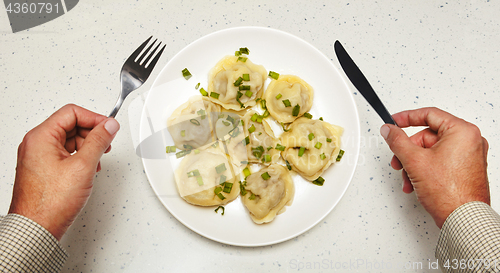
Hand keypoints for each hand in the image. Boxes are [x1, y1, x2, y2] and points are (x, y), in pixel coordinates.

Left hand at [8, 104, 119, 239]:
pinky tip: (88, 169)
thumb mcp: (83, 166)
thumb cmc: (50, 202)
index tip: (109, 127)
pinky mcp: (43, 168)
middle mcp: (36, 144)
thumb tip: (109, 125)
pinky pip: (65, 154)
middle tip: (106, 144)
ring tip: (97, 160)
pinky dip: (79, 158)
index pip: (72, 113)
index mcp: (41, 137)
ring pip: (69, 140)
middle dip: (92, 133)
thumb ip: (98, 141)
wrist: (37, 228)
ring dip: (87, 147)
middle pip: (71, 125)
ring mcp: (39, 156)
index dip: (94, 118)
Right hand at [380, 107, 488, 227]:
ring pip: (431, 151)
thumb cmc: (450, 193)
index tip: (394, 122)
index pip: (429, 115)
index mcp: (462, 132)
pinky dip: (425, 170)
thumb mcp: (414, 160)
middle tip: (398, 160)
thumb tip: (389, 130)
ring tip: (408, 177)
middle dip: (409, 151)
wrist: (462, 219)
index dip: (407, 118)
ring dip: (414, 164)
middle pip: (427, 136)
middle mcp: (470, 141)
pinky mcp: (466, 169)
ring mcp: (469, 156)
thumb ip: (397, 141)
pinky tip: (416, 182)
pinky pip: (440, 161)